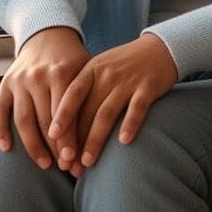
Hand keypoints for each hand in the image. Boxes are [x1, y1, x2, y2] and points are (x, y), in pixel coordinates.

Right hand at [0, 26, 89, 168]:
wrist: (47, 34)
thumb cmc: (72, 58)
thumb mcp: (86, 69)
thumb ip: (92, 95)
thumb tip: (103, 132)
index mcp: (60, 73)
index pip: (65, 113)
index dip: (69, 139)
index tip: (74, 160)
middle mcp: (37, 77)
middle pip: (45, 120)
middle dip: (55, 148)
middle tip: (64, 167)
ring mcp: (19, 81)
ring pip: (23, 120)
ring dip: (33, 146)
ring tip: (45, 164)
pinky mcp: (5, 84)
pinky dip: (0, 130)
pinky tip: (6, 149)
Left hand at [48, 32, 179, 175]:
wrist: (160, 47)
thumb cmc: (124, 64)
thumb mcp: (100, 68)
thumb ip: (84, 91)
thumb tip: (64, 126)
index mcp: (91, 69)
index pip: (72, 94)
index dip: (62, 116)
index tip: (51, 137)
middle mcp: (107, 74)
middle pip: (87, 110)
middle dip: (76, 139)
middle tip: (68, 164)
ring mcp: (128, 81)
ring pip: (107, 114)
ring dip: (95, 139)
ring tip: (87, 162)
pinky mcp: (148, 87)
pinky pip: (137, 108)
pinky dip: (129, 125)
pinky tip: (123, 142)